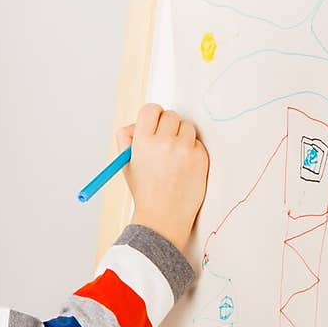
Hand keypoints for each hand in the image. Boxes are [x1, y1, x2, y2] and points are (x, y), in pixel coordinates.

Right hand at [116, 103, 208, 251]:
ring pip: (187, 127)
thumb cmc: (145, 191)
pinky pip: (198, 143)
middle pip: (171, 115)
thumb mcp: (127, 164)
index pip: (151, 109)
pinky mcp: (200, 158)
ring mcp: (184, 149)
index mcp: (142, 141)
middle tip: (166, 143)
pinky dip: (193, 151)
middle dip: (169, 127)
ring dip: (183, 137)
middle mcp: (163, 142)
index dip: (154, 116)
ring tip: (176, 158)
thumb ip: (127, 139)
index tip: (156, 125)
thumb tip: (136, 124)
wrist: (163, 217)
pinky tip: (185, 168)